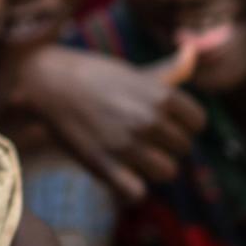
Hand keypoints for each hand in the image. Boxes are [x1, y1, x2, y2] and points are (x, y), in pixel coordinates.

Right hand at [0, 45, 205, 203]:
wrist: (48, 82)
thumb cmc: (94, 75)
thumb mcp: (134, 71)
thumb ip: (168, 70)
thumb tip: (193, 53)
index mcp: (161, 95)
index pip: (198, 122)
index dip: (185, 123)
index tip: (168, 121)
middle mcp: (148, 120)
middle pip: (183, 147)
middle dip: (168, 144)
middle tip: (146, 137)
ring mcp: (127, 144)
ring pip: (167, 172)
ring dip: (155, 167)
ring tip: (138, 157)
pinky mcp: (104, 164)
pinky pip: (137, 192)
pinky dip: (133, 189)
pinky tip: (124, 176)